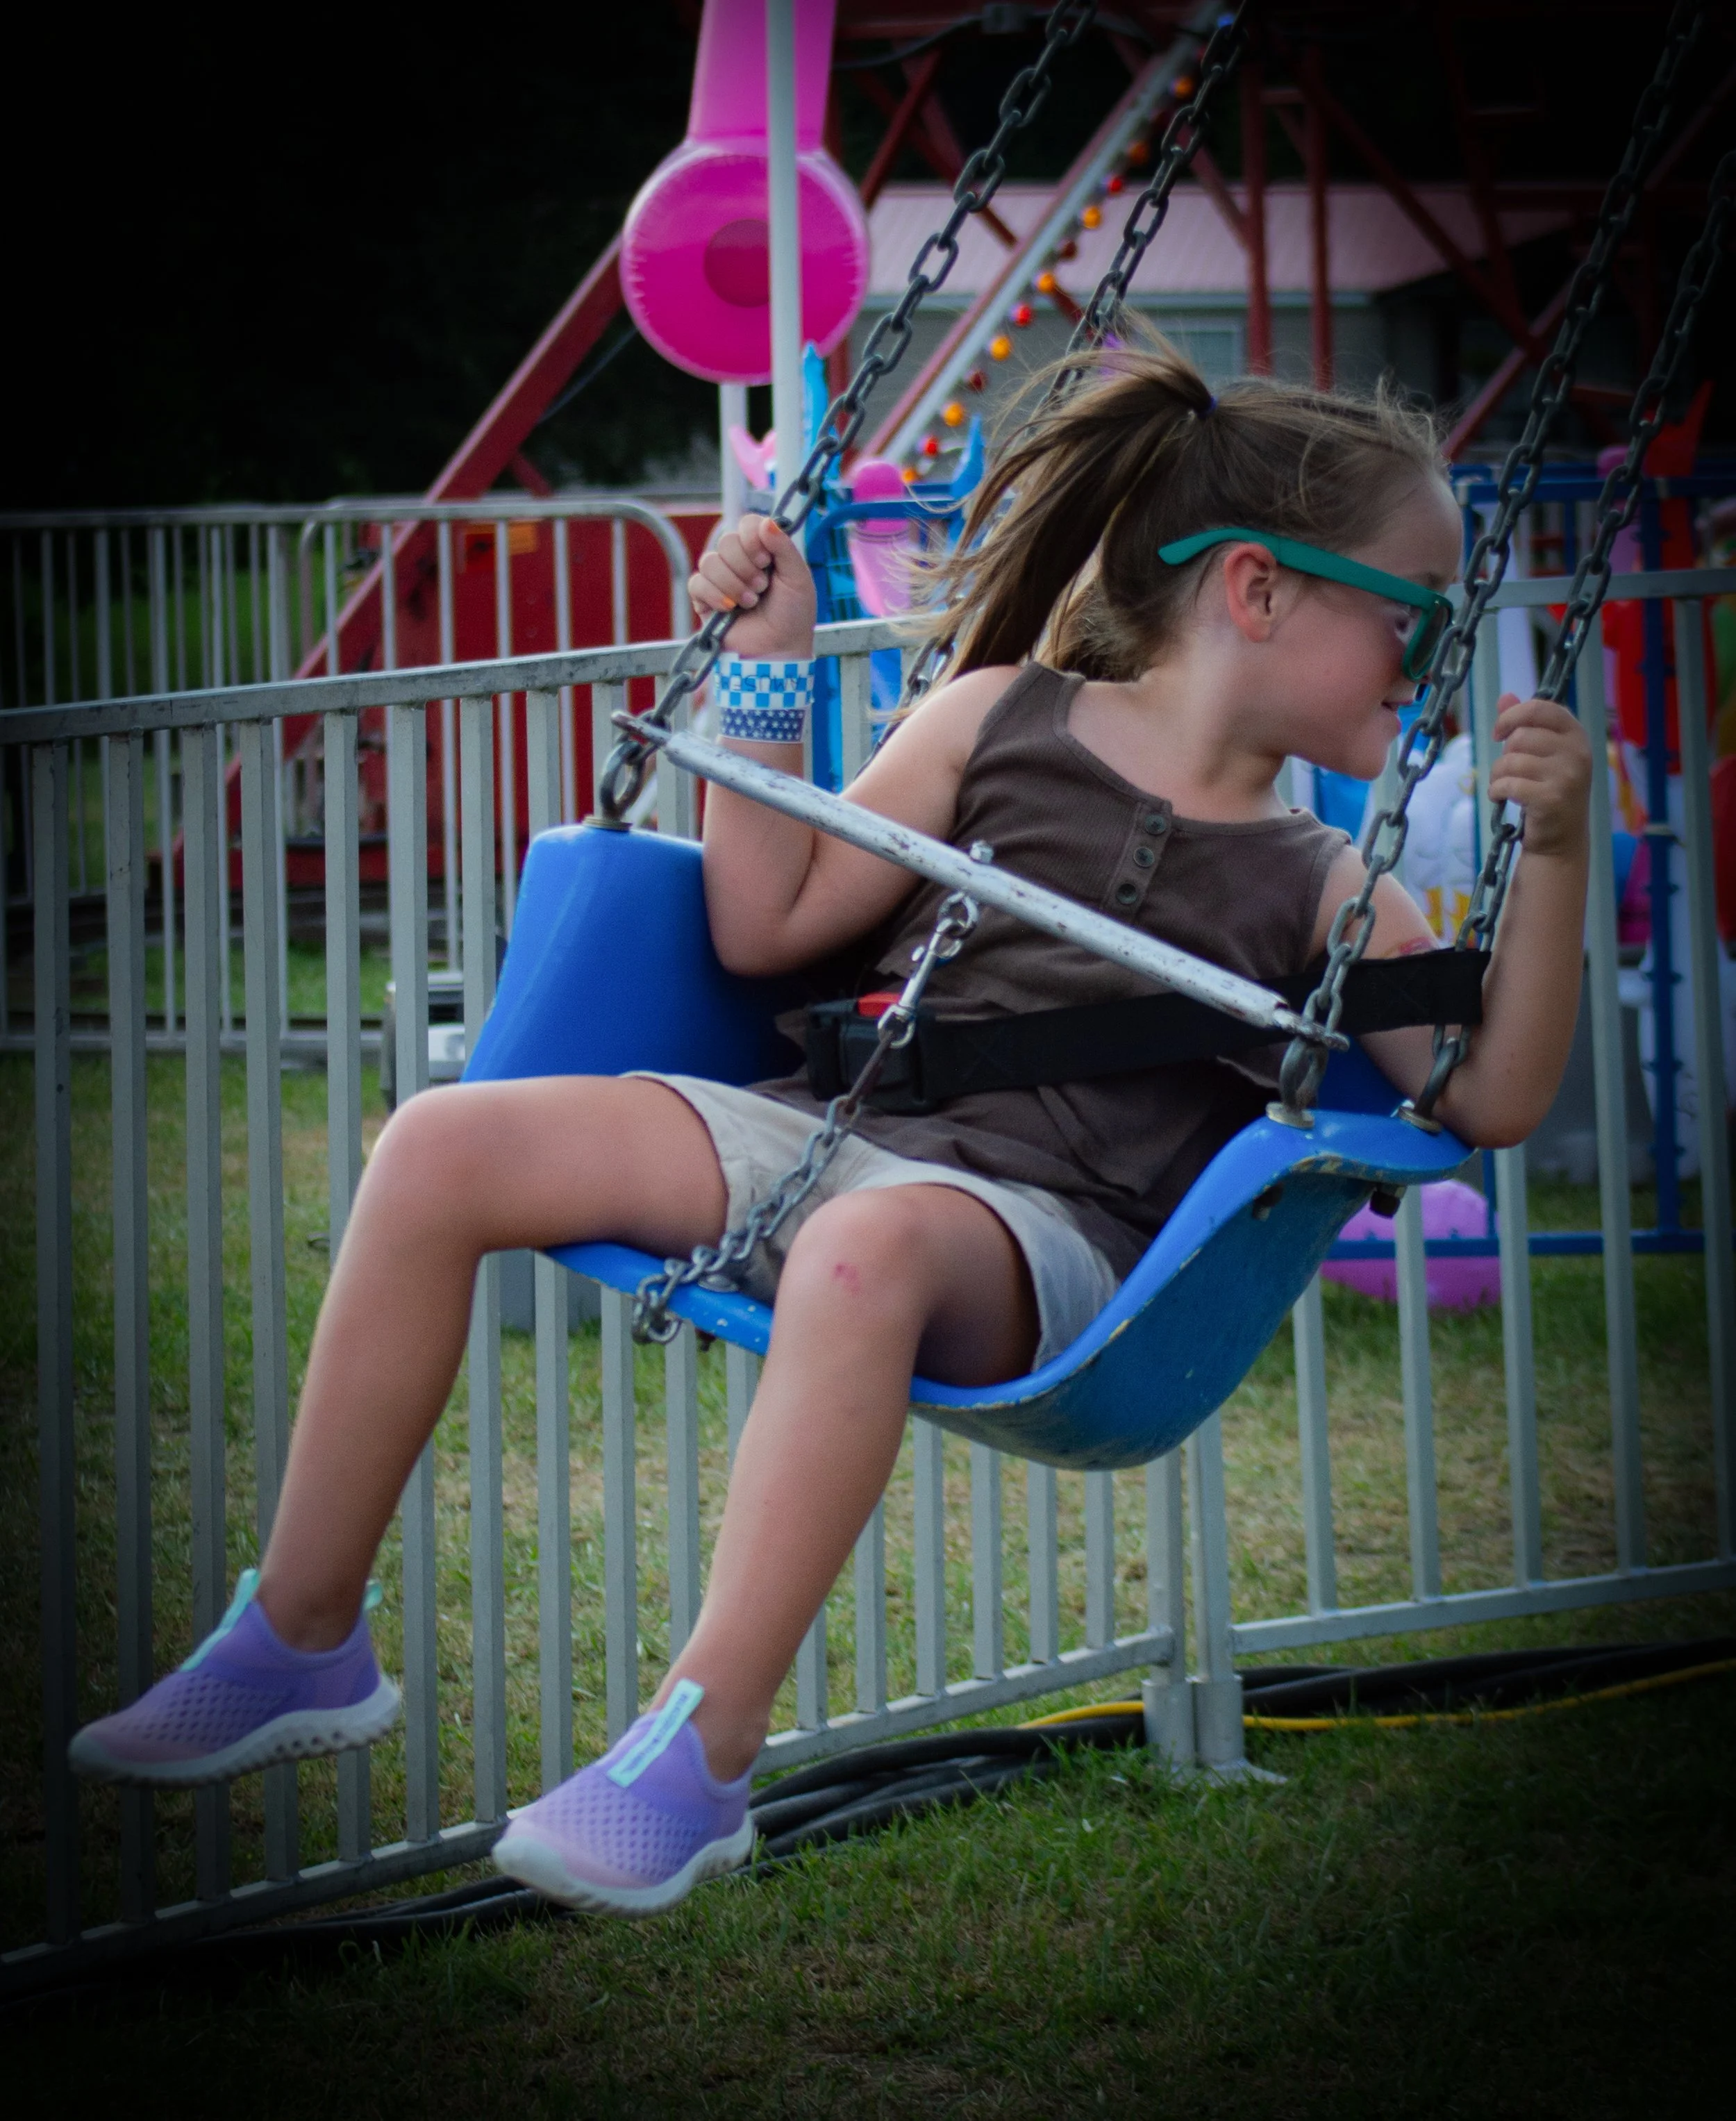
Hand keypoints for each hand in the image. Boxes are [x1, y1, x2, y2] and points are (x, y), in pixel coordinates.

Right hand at [688, 514, 815, 661]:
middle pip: (726, 541)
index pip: (747, 523)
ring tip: (751, 602)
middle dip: (745, 567)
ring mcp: (720, 579)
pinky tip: (730, 608)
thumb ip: (784, 547)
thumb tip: (767, 521)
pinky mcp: (704, 599)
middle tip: (762, 588)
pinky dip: (715, 595)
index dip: (752, 538)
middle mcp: (739, 561)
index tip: (766, 560)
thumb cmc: (793, 616)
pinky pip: (697, 583)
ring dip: (733, 583)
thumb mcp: (798, 578)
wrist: (778, 650)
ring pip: (709, 561)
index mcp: (762, 550)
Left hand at [1489, 693, 1591, 858]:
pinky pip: (1508, 784)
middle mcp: (1577, 752)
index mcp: (1576, 734)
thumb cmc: (1549, 790)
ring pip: (1510, 760)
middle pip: (1519, 736)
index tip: (1499, 732)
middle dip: (1503, 755)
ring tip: (1505, 787)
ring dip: (1497, 775)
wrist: (1561, 839)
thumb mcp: (1542, 754)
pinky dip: (1496, 792)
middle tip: (1508, 772)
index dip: (1511, 716)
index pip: (1539, 708)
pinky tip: (1501, 798)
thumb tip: (1506, 696)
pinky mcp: (1551, 799)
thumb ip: (1525, 725)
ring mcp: (1567, 776)